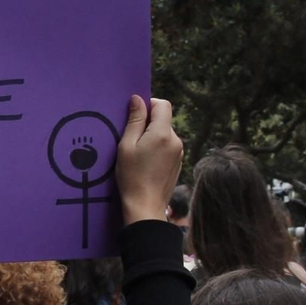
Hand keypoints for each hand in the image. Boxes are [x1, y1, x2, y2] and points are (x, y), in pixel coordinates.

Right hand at [116, 95, 182, 226]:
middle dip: (148, 123)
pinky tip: (146, 162)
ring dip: (152, 136)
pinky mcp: (178, 162)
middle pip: (164, 119)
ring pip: (165, 133)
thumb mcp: (126, 145)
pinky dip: (157, 148)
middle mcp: (176, 140)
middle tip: (131, 138)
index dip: (148, 105)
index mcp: (162, 133)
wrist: (145, 206)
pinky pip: (167, 146)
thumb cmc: (131, 176)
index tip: (134, 117)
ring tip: (138, 153)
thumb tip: (137, 99)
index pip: (162, 104)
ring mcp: (179, 152)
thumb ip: (134, 120)